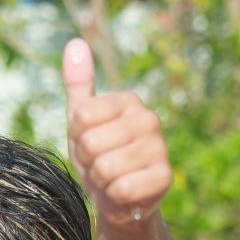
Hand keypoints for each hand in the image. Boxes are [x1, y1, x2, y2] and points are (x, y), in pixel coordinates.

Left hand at [64, 39, 170, 225]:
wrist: (117, 197)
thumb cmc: (98, 154)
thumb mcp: (81, 119)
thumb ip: (78, 82)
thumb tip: (75, 43)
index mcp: (129, 100)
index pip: (82, 117)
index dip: (77, 137)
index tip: (89, 142)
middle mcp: (149, 119)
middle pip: (92, 143)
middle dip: (88, 161)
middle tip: (99, 164)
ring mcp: (160, 148)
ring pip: (106, 167)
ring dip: (100, 180)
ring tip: (110, 178)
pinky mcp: (165, 177)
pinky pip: (122, 188)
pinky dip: (114, 196)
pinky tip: (123, 193)